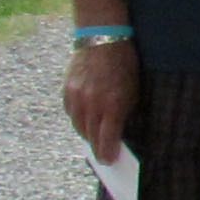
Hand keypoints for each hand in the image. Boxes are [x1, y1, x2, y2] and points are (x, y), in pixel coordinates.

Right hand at [64, 38, 138, 159]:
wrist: (103, 38)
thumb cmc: (125, 65)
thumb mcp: (132, 91)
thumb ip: (123, 114)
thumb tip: (117, 134)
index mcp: (112, 105)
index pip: (106, 139)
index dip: (107, 153)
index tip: (109, 160)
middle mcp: (92, 103)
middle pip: (91, 136)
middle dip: (97, 148)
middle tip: (102, 156)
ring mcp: (76, 97)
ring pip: (78, 126)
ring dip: (87, 133)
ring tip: (94, 137)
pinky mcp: (67, 90)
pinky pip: (70, 113)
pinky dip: (78, 119)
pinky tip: (85, 119)